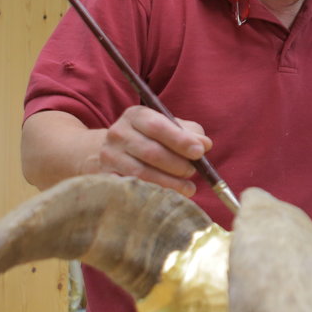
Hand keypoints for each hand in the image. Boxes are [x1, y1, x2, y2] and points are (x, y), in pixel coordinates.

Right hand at [86, 106, 210, 196]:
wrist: (114, 152)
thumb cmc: (150, 139)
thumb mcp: (168, 128)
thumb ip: (189, 133)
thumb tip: (205, 145)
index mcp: (136, 115)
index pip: (157, 126)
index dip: (180, 140)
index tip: (199, 152)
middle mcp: (118, 133)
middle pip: (150, 151)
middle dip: (177, 164)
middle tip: (192, 172)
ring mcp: (109, 156)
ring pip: (141, 173)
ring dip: (169, 183)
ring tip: (188, 188)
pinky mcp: (106, 177)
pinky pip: (132, 189)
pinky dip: (153, 193)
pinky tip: (168, 196)